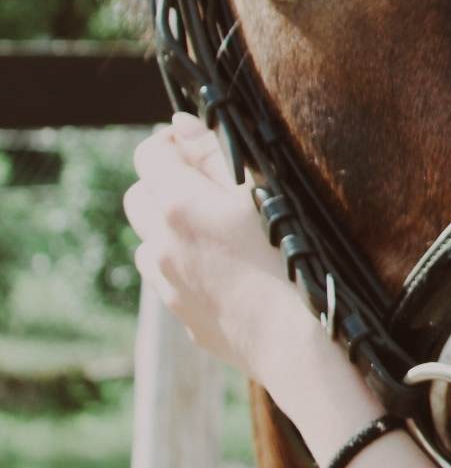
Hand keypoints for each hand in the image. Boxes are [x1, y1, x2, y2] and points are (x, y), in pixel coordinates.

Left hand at [123, 112, 320, 385]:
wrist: (296, 341)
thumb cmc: (292, 258)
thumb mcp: (262, 193)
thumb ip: (214, 156)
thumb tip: (181, 126)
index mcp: (180, 206)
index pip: (150, 154)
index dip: (170, 142)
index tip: (195, 143)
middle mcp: (161, 244)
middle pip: (138, 196)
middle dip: (163, 184)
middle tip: (205, 186)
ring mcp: (167, 284)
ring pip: (149, 241)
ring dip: (170, 229)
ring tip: (218, 234)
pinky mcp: (181, 316)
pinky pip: (169, 279)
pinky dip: (185, 266)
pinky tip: (228, 273)